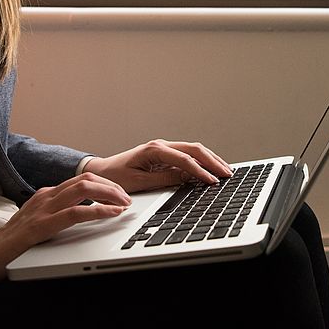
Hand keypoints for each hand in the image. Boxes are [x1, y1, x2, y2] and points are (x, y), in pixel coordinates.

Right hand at [0, 172, 130, 282]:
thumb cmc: (13, 243)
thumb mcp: (40, 221)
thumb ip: (59, 213)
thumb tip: (85, 212)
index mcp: (47, 195)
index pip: (82, 179)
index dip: (105, 184)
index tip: (121, 193)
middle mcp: (46, 196)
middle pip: (86, 179)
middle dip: (112, 186)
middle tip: (127, 198)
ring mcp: (43, 209)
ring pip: (84, 189)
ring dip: (109, 194)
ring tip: (124, 203)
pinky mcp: (42, 225)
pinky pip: (76, 213)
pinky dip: (99, 211)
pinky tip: (112, 214)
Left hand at [83, 139, 233, 193]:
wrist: (101, 172)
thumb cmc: (115, 177)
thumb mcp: (139, 182)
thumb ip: (163, 179)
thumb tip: (186, 178)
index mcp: (154, 149)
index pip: (184, 159)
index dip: (200, 171)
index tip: (212, 181)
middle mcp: (161, 145)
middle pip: (194, 149)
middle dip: (212, 161)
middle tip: (227, 173)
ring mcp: (164, 149)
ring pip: (194, 150)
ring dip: (210, 159)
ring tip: (225, 170)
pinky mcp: (165, 155)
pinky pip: (188, 156)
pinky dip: (202, 161)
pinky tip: (212, 168)